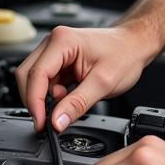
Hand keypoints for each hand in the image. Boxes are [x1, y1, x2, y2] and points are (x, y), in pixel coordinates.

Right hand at [15, 24, 153, 131]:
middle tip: (49, 120)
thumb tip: (56, 121)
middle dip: (35, 100)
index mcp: (63, 41)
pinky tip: (66, 98)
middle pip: (28, 75)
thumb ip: (77, 104)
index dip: (34, 102)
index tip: (41, 123)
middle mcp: (55, 42)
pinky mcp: (59, 60)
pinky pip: (45, 80)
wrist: (136, 45)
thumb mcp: (103, 83)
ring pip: (34, 79)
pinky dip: (51, 94)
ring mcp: (56, 50)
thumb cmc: (125, 54)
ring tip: (66, 103)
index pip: (36, 74)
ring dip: (44, 97)